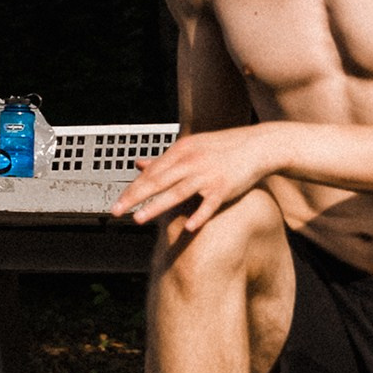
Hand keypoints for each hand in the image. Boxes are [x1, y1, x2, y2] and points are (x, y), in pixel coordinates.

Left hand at [109, 123, 269, 237]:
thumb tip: (139, 164)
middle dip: (134, 197)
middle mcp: (192, 161)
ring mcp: (208, 174)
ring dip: (157, 206)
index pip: (151, 172)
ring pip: (178, 192)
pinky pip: (209, 204)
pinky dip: (199, 215)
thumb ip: (164, 159)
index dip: (132, 188)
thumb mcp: (191, 148)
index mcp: (181, 150)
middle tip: (115, 211)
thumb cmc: (221, 148)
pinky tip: (188, 227)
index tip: (116, 202)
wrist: (258, 145)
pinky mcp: (224, 187)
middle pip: (158, 181)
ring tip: (138, 219)